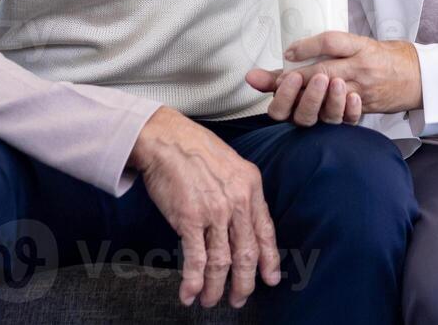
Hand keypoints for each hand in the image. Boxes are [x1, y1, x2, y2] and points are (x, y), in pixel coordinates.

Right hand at [127, 107, 280, 308]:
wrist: (166, 138)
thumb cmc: (195, 149)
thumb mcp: (231, 164)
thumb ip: (240, 191)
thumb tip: (242, 220)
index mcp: (251, 187)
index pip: (265, 231)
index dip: (269, 260)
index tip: (270, 278)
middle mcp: (237, 201)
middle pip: (246, 253)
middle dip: (243, 282)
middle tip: (239, 298)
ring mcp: (215, 212)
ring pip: (222, 262)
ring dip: (215, 287)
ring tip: (210, 300)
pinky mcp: (190, 218)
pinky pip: (195, 259)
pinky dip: (193, 281)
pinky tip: (189, 294)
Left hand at [245, 32, 421, 125]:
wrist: (418, 77)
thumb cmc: (384, 57)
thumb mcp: (361, 43)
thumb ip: (331, 46)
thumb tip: (294, 52)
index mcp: (359, 47)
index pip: (330, 42)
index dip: (306, 46)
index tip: (288, 52)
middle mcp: (361, 67)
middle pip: (322, 72)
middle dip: (292, 78)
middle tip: (270, 80)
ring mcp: (362, 90)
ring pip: (328, 97)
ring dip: (303, 98)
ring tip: (285, 95)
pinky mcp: (364, 108)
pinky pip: (340, 114)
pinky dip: (321, 113)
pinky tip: (304, 112)